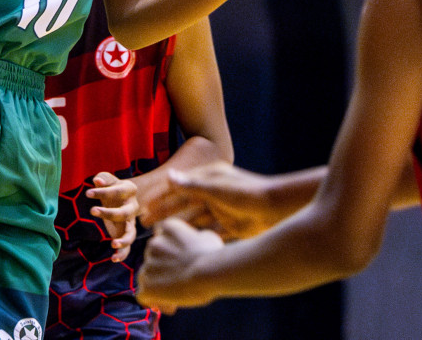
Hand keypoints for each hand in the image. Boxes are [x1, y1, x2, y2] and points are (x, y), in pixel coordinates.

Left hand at [88, 172, 139, 262]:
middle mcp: (133, 207)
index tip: (88, 193)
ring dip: (124, 240)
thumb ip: (103, 178)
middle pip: (124, 213)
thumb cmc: (111, 186)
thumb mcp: (107, 179)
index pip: (118, 191)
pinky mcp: (126, 234)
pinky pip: (128, 247)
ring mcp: (131, 222)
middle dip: (109, 213)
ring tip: (113, 244)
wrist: (121, 197)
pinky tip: (113, 259)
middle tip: (92, 210)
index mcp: (130, 190)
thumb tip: (97, 181)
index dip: (102, 192)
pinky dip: (123, 254)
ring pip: (131, 234)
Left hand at [136, 218, 225, 312]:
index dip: (172, 251)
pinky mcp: (147, 287)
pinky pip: (144, 295)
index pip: (164, 237)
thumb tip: (195, 242)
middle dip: (163, 268)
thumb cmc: (212, 254)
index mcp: (167, 228)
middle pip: (153, 257)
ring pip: (147, 276)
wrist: (208, 272)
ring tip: (177, 294)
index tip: (183, 262)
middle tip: (181, 280)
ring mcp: (148, 265)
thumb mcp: (207, 237)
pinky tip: (171, 305)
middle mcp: (154, 244)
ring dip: (158, 284)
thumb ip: (194, 237)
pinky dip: (155, 300)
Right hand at [144, 163, 278, 240]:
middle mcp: (214, 194)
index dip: (162, 196)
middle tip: (146, 223)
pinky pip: (210, 232)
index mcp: (209, 179)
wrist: (276, 208)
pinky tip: (184, 244)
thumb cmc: (246, 193)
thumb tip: (169, 177)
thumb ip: (192, 185)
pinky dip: (198, 236)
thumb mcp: (215, 188)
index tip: (145, 205)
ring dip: (179, 226)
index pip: (180, 187)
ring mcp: (223, 210)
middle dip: (166, 213)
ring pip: (196, 220)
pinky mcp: (231, 226)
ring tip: (162, 235)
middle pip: (185, 205)